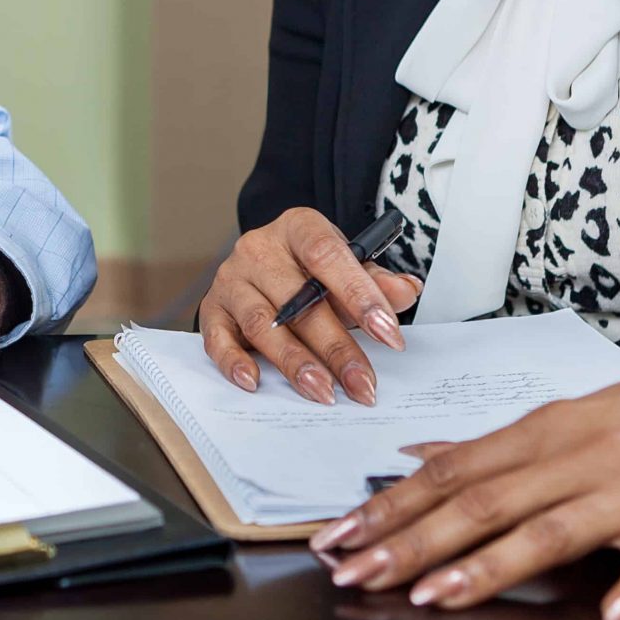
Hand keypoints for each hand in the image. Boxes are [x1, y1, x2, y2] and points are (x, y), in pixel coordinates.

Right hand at [197, 207, 422, 405]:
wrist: (264, 266)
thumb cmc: (310, 270)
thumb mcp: (348, 268)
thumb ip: (376, 281)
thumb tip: (407, 291)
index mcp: (298, 227)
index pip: (327, 255)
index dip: (360, 295)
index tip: (389, 334)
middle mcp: (258, 248)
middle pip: (298, 300)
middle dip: (336, 347)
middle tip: (362, 384)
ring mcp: (231, 279)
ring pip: (262, 323)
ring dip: (294, 361)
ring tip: (323, 392)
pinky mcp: (212, 309)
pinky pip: (217, 338)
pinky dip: (234, 362)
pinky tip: (256, 382)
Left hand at [312, 334, 619, 619]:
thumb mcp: (572, 416)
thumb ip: (496, 446)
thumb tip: (418, 455)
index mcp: (546, 434)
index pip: (452, 472)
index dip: (391, 506)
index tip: (337, 535)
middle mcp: (579, 459)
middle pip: (483, 503)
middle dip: (411, 541)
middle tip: (355, 574)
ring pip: (552, 530)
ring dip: (491, 566)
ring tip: (437, 598)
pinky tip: (614, 616)